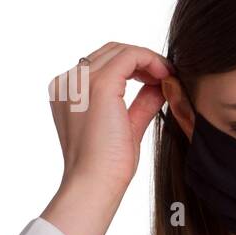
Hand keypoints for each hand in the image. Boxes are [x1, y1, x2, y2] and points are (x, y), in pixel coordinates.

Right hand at [41, 42, 172, 234]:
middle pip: (110, 52)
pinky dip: (151, 61)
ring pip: (119, 50)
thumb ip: (140, 104)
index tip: (159, 80)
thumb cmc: (107, 167)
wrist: (94, 184)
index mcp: (67, 93)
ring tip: (168, 77)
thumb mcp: (126, 127)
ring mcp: (80, 82)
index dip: (134, 67)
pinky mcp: (98, 86)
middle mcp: (68, 83)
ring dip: (148, 60)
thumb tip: (160, 86)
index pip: (103, 64)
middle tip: (167, 76)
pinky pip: (129, 56)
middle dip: (142, 60)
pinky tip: (166, 76)